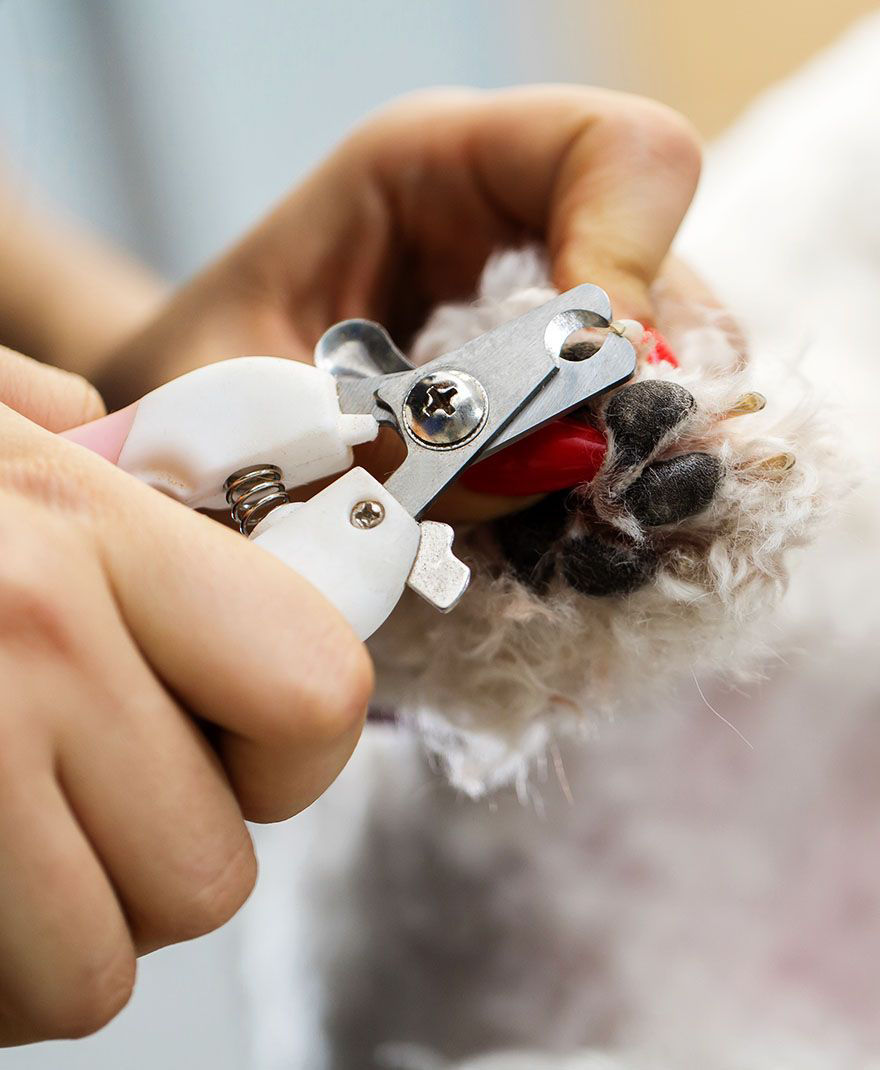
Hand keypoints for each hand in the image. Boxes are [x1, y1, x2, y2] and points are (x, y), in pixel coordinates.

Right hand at [0, 346, 370, 1043]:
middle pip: (210, 870)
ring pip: (100, 969)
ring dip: (57, 926)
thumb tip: (128, 442)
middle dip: (154, 852)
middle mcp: (27, 645)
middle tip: (72, 782)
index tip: (241, 738)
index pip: (316, 694)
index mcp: (80, 526)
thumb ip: (67, 441)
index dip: (290, 745)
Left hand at [96, 87, 701, 517]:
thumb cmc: (192, 386)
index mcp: (427, 164)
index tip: (595, 387)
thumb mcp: (260, 413)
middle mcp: (508, 215)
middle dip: (645, 390)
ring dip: (635, 450)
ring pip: (668, 354)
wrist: (185, 417)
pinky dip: (610, 479)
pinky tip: (560, 531)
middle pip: (667, 267)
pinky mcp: (546, 367)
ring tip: (573, 530)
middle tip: (600, 490)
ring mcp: (537, 292)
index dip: (629, 262)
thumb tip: (561, 459)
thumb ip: (394, 441)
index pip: (611, 152)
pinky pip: (627, 413)